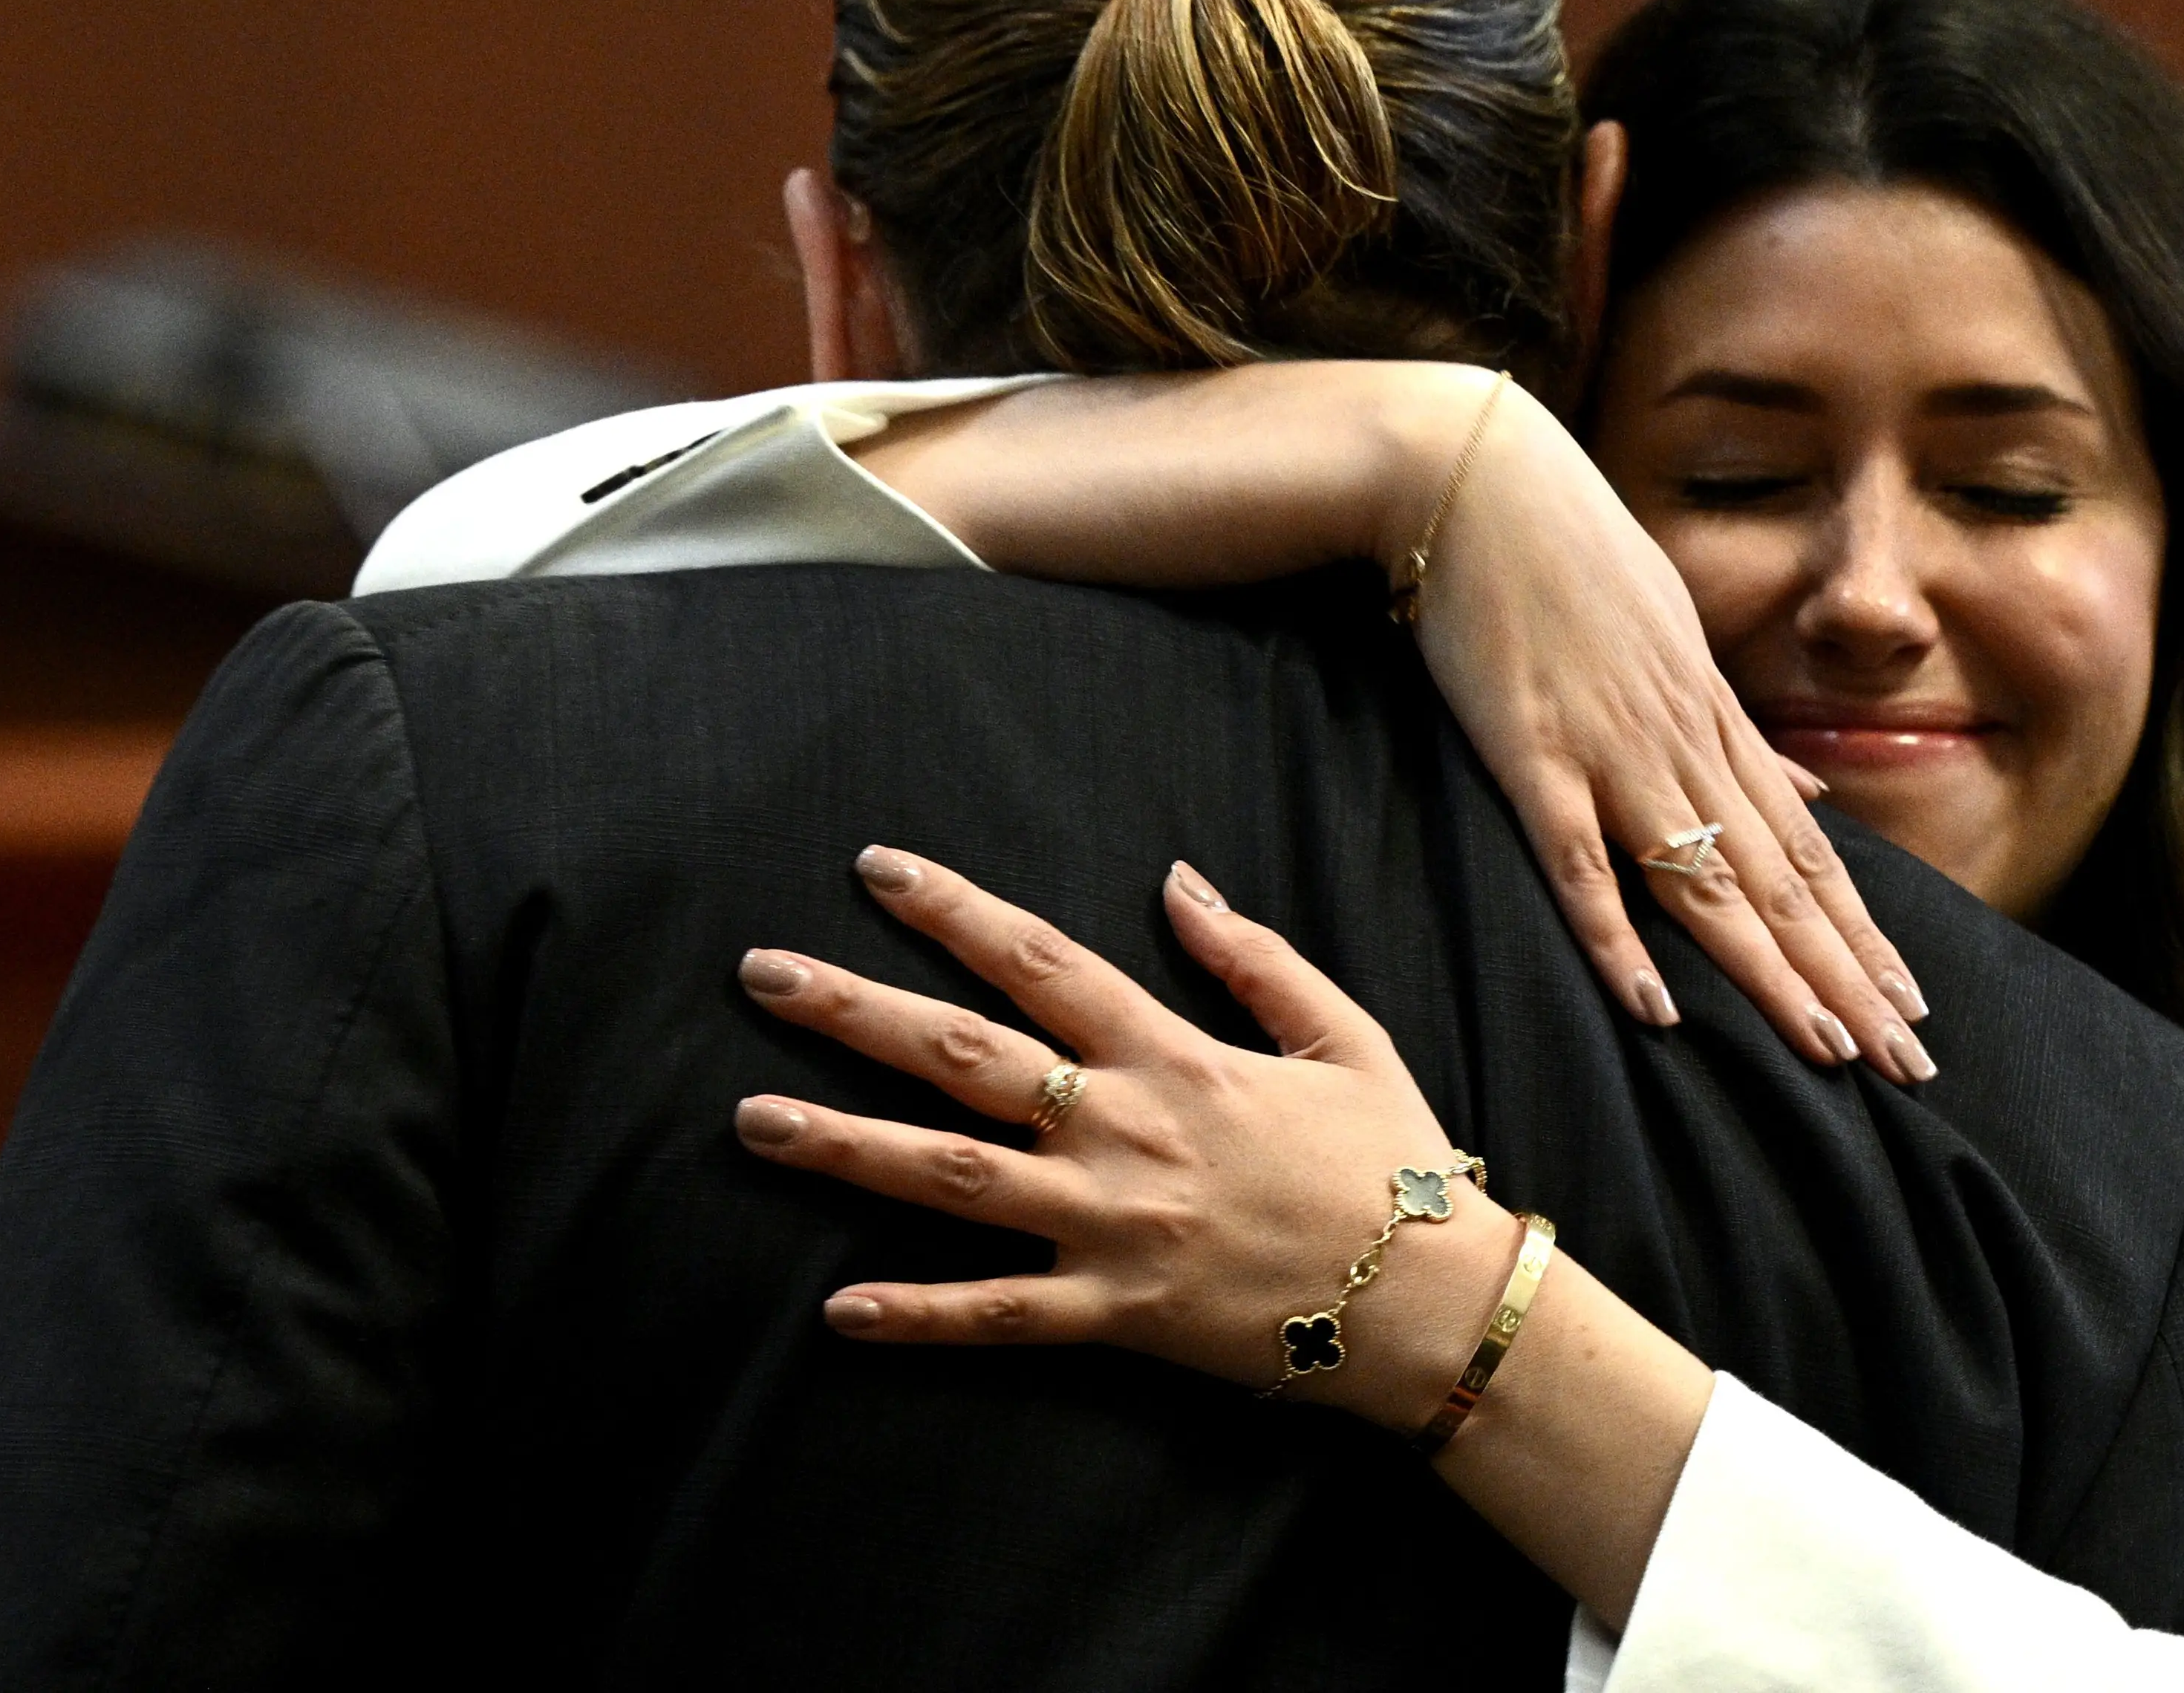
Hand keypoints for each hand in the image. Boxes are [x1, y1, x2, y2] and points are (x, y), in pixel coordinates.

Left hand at [732, 848, 1523, 1433]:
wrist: (1431, 1300)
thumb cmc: (1391, 1164)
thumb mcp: (1342, 1035)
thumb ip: (1252, 957)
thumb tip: (1176, 880)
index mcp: (1173, 1056)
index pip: (1039, 960)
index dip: (951, 909)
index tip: (875, 869)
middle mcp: (1125, 1130)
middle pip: (963, 1056)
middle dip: (854, 1011)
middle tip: (762, 974)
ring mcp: (1112, 1224)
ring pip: (952, 1178)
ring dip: (846, 1147)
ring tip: (752, 1121)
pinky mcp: (1114, 1314)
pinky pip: (999, 1315)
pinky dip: (919, 1314)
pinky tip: (837, 1310)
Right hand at [1393, 372, 1933, 1079]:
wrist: (1479, 478)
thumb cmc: (1573, 557)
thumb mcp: (1680, 636)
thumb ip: (1740, 730)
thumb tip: (1813, 793)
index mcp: (1715, 723)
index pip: (1809, 853)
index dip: (1863, 936)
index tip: (1914, 1009)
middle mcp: (1683, 745)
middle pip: (1780, 885)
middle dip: (1849, 979)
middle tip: (1910, 1064)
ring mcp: (1611, 752)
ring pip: (1707, 885)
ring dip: (1771, 975)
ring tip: (1829, 1051)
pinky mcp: (1532, 755)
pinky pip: (1578, 863)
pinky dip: (1616, 937)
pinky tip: (1653, 1006)